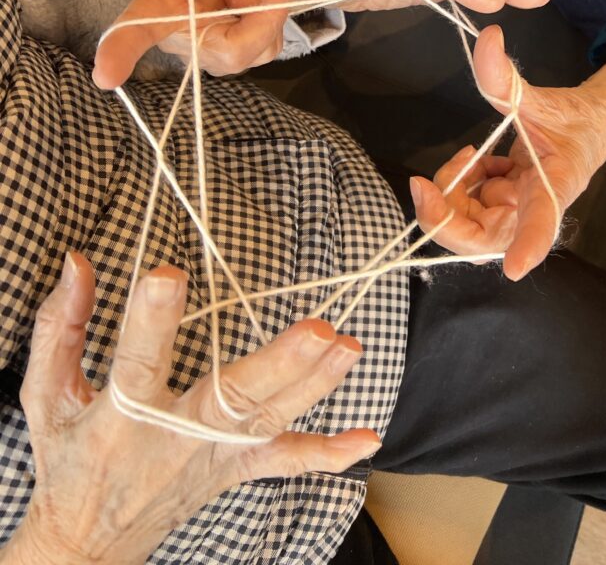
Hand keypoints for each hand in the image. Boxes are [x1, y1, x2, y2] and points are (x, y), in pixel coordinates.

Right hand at [2, 254, 378, 564]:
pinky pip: (285, 465)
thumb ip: (59, 326)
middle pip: (232, 400)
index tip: (168, 275)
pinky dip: (327, 456)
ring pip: (270, 421)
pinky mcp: (235, 472)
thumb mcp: (45, 395)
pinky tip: (367, 439)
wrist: (84, 542)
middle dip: (278, 365)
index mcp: (122, 416)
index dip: (151, 322)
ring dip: (314, 386)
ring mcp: (213, 458)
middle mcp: (176, 439)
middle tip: (318, 330)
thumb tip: (77, 262)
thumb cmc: (67, 459)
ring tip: (348, 347)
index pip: (137, 364)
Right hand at [93, 0, 296, 88]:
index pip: (136, 28)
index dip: (120, 51)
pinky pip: (266, 46)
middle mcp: (184, 38)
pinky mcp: (240, 53)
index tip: (104, 75)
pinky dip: (272, 18)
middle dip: (259, 26)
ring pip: (252, 51)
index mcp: (156, 7)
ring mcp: (214, 52)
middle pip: (225, 53)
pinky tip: (258, 1)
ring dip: (265, 16)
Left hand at [410, 27, 605, 280]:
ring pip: (469, 227)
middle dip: (446, 218)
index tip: (514, 267)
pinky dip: (461, 186)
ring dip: (451, 197)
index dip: (529, 245)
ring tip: (468, 156)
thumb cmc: (573, 119)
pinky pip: (469, 210)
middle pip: (483, 240)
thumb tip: (487, 35)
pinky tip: (478, 161)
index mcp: (557, 185)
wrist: (588, 128)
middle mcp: (533, 209)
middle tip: (425, 184)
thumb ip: (505, 74)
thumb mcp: (540, 95)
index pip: (544, 220)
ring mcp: (515, 212)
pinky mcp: (503, 208)